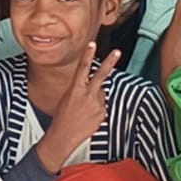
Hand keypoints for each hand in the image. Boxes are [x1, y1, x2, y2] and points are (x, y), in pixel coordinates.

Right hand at [34, 44, 120, 172]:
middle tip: (117, 52)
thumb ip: (82, 89)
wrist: (64, 136)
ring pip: (101, 93)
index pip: (82, 68)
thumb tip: (97, 86)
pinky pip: (103, 105)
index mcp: (75, 89)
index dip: (88, 54)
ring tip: (84, 108)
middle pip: (101, 75)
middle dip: (109, 62)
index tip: (92, 44)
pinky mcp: (102, 113)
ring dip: (96, 96)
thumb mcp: (67, 98)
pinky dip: (97, 108)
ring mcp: (96, 104)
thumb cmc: (62, 117)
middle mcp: (87, 95)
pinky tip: (88, 115)